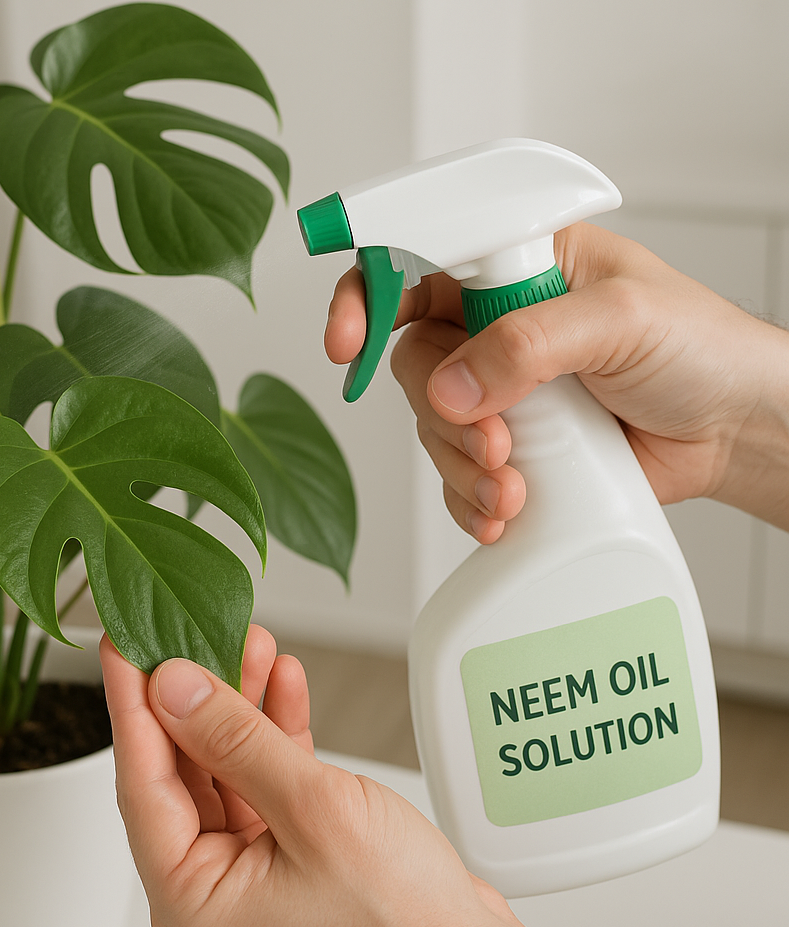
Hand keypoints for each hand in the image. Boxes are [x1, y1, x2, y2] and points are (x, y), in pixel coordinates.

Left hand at [100, 625, 656, 926]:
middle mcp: (209, 893)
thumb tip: (174, 687)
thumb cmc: (402, 921)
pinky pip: (263, 782)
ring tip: (249, 639)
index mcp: (191, 903)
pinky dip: (273, 733)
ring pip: (225, 769)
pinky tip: (282, 682)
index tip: (122, 641)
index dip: (132, 704)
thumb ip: (236, 741)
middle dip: (197, 694)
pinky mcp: (285, 855)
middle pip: (182, 771)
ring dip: (239, 704)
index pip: (142, 783)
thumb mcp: (312, 809)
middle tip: (191, 627)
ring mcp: (248, 874)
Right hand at [325, 222, 788, 541]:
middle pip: (414, 360)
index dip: (368, 296)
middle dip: (442, 410)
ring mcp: (502, 390)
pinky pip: (458, 473)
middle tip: (492, 441)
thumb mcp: (620, 319)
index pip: (417, 262)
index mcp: (516, 266)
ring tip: (513, 484)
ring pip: (432, 425)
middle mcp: (497, 326)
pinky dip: (471, 498)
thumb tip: (455, 386)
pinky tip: (504, 511)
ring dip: (461, 463)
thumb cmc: (698, 348)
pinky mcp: (512, 446)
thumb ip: (529, 342)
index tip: (347, 342)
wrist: (732, 429)